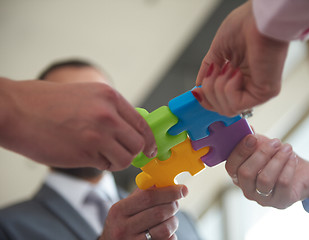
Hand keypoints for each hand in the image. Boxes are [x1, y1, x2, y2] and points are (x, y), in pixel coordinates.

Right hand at [0, 78, 156, 170]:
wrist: (17, 110)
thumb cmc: (49, 103)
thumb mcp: (89, 95)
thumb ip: (113, 111)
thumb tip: (132, 129)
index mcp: (110, 97)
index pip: (142, 123)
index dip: (149, 140)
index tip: (150, 149)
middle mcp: (108, 114)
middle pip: (139, 143)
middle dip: (133, 152)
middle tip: (123, 154)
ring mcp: (97, 134)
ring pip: (126, 158)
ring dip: (118, 161)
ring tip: (102, 155)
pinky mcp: (85, 152)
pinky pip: (107, 165)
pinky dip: (103, 164)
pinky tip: (89, 156)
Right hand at [99, 185, 187, 239]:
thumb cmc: (123, 223)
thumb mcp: (125, 207)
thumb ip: (143, 193)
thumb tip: (164, 180)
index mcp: (118, 210)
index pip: (148, 197)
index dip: (169, 192)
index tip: (182, 189)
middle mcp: (123, 228)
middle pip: (159, 213)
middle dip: (173, 205)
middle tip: (176, 203)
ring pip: (165, 229)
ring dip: (173, 222)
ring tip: (170, 219)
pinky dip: (171, 235)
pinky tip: (165, 232)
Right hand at [193, 1, 288, 115]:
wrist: (258, 19)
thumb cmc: (245, 26)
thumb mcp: (218, 50)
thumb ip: (208, 69)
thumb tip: (198, 86)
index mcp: (240, 76)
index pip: (222, 102)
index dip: (206, 100)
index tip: (197, 92)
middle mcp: (250, 86)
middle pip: (222, 109)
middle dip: (209, 92)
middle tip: (213, 72)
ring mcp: (258, 91)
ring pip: (227, 109)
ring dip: (218, 87)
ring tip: (226, 68)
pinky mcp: (264, 93)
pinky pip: (236, 104)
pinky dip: (229, 87)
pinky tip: (236, 71)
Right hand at [225, 134, 308, 208]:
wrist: (301, 173)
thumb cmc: (276, 159)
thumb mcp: (262, 146)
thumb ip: (251, 139)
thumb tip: (246, 127)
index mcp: (238, 175)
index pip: (231, 166)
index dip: (240, 151)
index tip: (252, 137)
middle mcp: (247, 189)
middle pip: (246, 173)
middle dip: (262, 154)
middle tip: (275, 142)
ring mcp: (263, 198)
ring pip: (265, 180)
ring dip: (277, 160)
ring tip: (287, 148)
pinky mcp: (280, 202)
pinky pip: (282, 184)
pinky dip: (288, 167)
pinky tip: (292, 158)